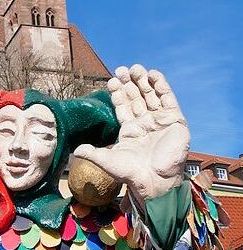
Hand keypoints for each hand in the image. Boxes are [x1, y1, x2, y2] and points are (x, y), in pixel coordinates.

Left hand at [74, 65, 188, 199]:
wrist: (154, 181)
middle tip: (121, 69)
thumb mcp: (107, 161)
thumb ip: (92, 153)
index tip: (110, 81)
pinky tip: (153, 74)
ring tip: (135, 68)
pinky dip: (161, 86)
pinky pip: (168, 98)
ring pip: (151, 95)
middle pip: (136, 97)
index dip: (117, 94)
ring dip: (143, 81)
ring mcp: (159, 120)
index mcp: (130, 130)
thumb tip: (76, 150)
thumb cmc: (131, 174)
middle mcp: (144, 123)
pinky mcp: (174, 120)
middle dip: (129, 83)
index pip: (122, 106)